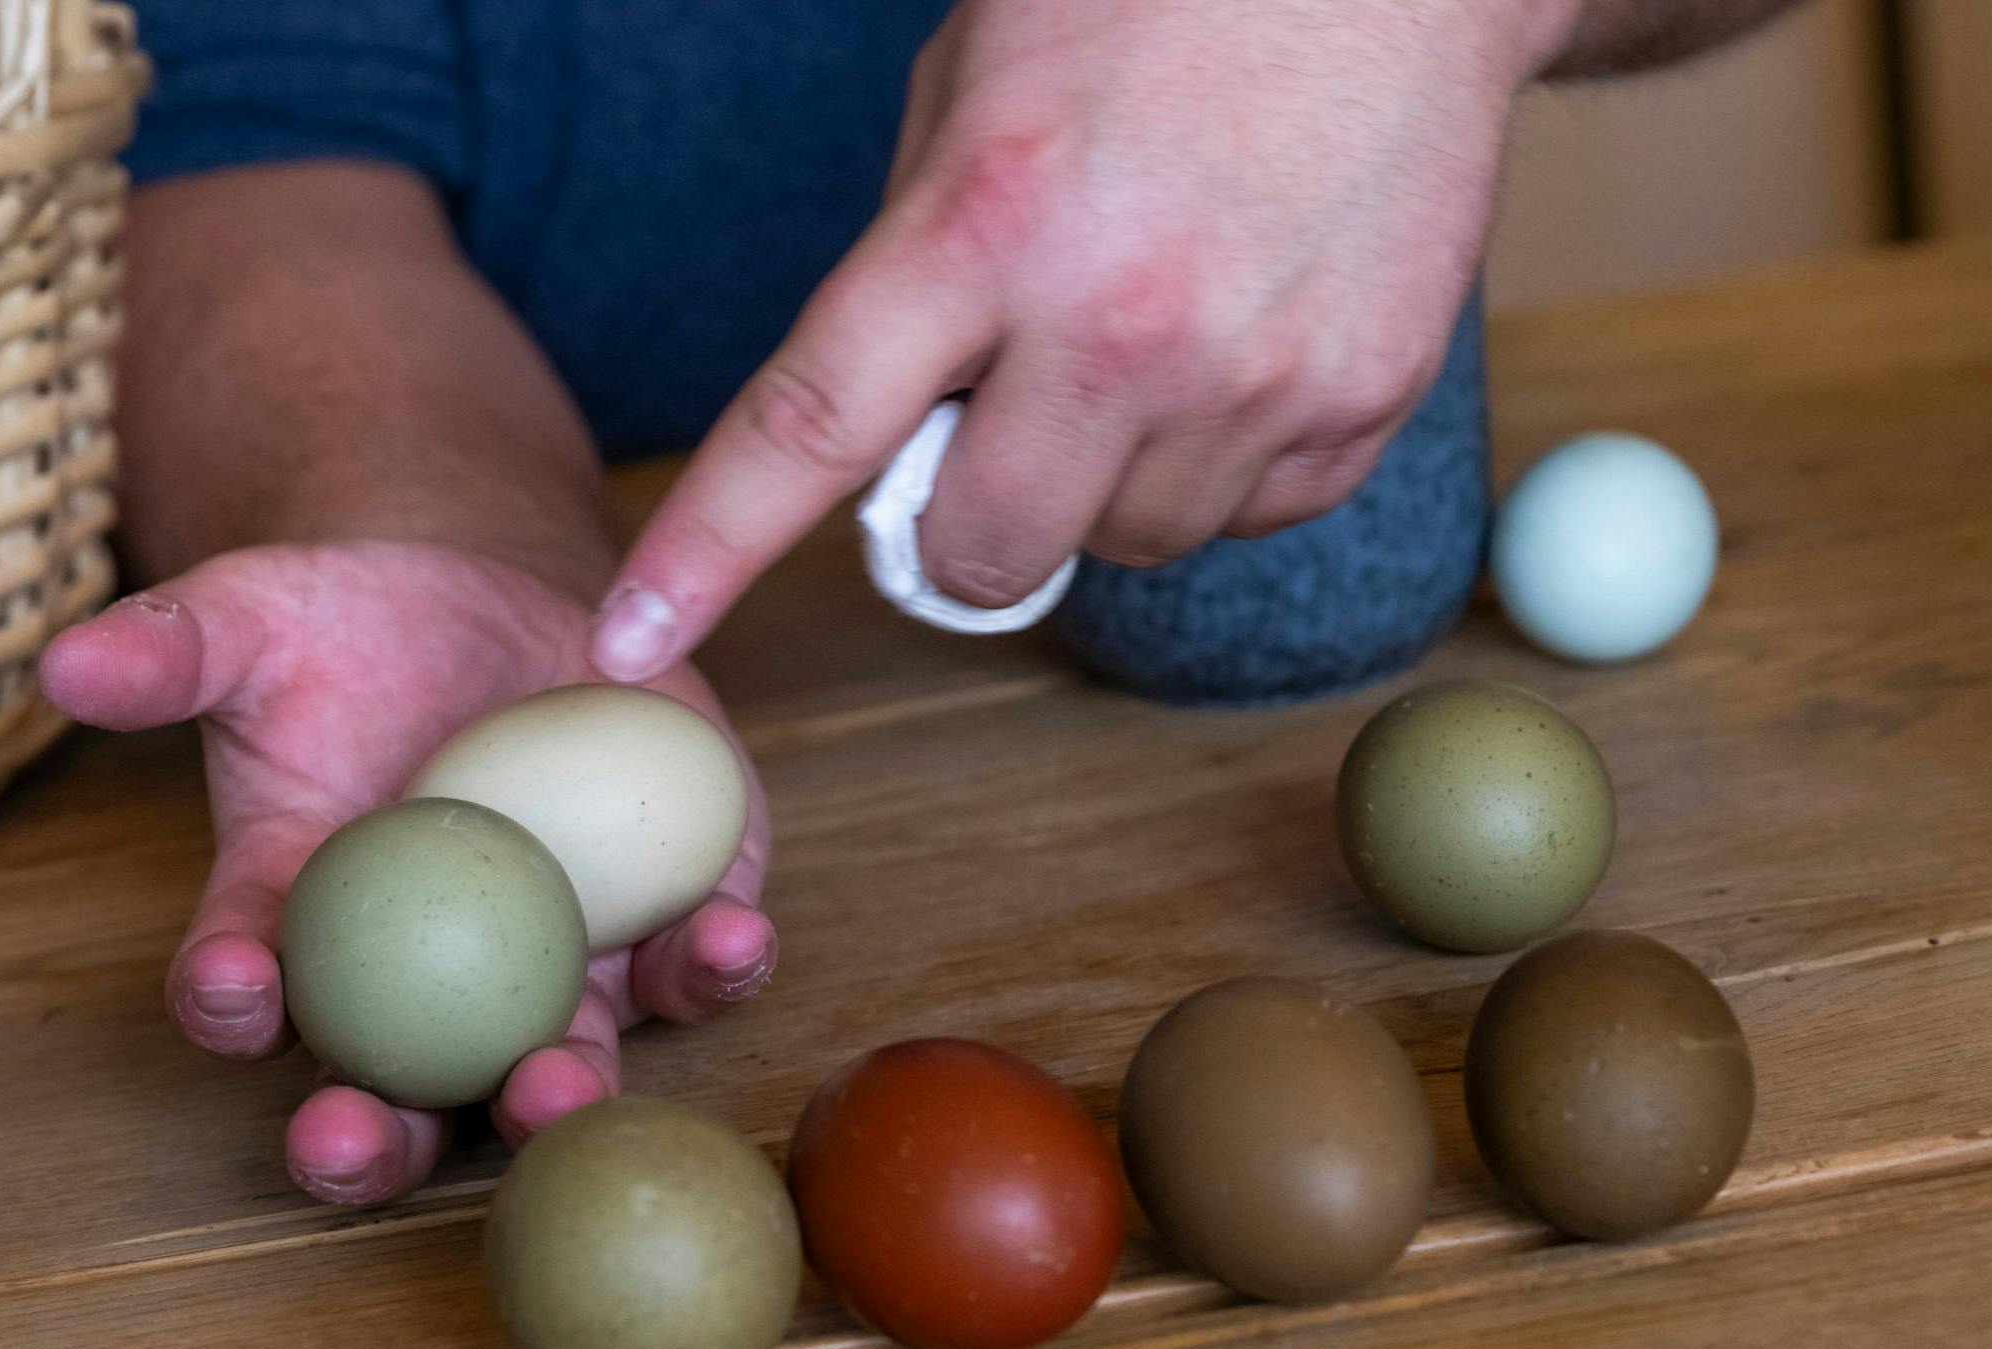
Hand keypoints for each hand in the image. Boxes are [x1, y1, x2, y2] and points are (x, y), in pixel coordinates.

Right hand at [41, 541, 774, 1204]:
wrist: (495, 601)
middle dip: (378, 1138)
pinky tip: (732, 939)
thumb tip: (63, 663)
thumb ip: (171, 648)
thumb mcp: (253, 617)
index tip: (230, 991)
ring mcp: (554, 966)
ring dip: (555, 1089)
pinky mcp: (663, 922)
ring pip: (553, 1063)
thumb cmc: (349, 625)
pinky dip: (716, 966)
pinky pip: (690, 970)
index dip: (231, 1004)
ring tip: (554, 1079)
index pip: (248, 988)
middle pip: (396, 1094)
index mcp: (301, 924)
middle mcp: (426, 983)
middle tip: (361, 1138)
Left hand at [589, 0, 1567, 680]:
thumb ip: (916, 268)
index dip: (707, 550)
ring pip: (1122, 548)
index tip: (632, 641)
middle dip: (964, 520)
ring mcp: (1250, 376)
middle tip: (999, 425)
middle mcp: (1118, 323)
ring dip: (1106, 479)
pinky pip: (1245, 519)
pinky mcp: (1359, 404)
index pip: (810, 429)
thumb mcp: (975, 95)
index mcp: (986, 224)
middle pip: (980, 555)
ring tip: (1154, 331)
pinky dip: (1220, 460)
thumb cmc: (1157, 0)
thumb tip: (899, 427)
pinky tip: (1241, 338)